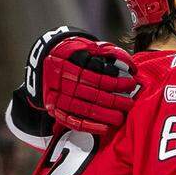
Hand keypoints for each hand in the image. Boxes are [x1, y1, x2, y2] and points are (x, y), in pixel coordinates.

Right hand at [22, 32, 138, 133]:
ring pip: (83, 108)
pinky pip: (72, 121)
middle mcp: (59, 80)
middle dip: (113, 101)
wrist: (45, 64)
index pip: (94, 76)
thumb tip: (129, 64)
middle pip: (90, 94)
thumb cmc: (71, 55)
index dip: (114, 82)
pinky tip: (105, 128)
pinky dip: (89, 126)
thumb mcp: (85, 46)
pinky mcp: (54, 109)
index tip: (129, 84)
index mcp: (65, 62)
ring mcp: (56, 96)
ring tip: (120, 117)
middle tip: (129, 104)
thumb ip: (106, 52)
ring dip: (105, 115)